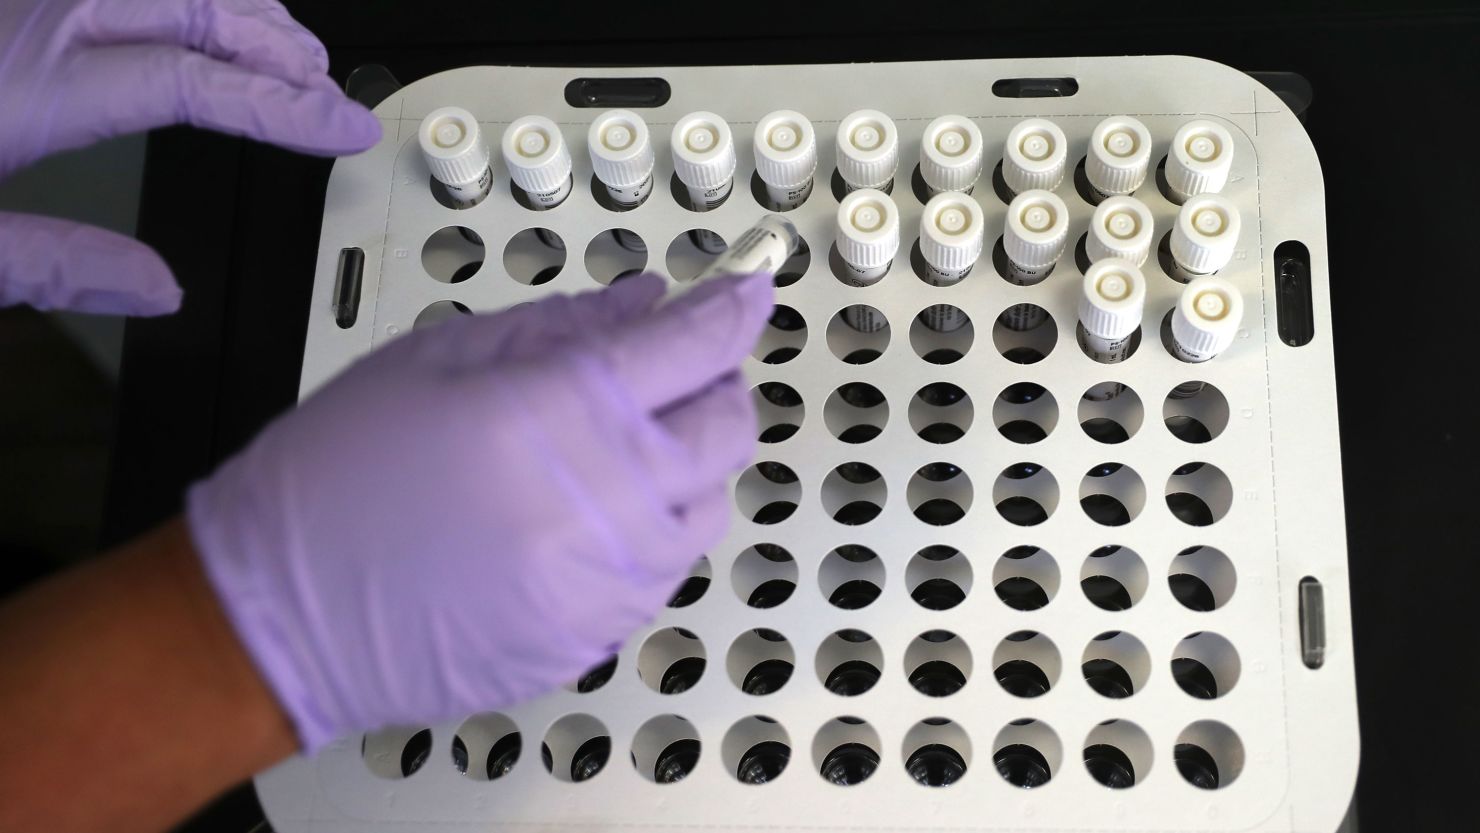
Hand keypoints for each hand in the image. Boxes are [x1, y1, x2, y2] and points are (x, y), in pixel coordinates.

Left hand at [0, 0, 380, 314]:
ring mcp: (17, 6)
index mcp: (25, 91)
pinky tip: (198, 21)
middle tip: (328, 89)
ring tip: (286, 50)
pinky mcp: (6, 6)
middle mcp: (27, 28)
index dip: (278, 105)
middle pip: (184, 10)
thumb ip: (53, 266)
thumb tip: (156, 289)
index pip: (184, 82)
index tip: (342, 127)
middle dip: (273, 47)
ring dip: (233, 12)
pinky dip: (179, 2)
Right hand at [187, 273, 773, 750]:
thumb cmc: (338, 476)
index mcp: (568, 409)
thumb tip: (645, 302)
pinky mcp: (600, 635)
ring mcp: (613, 579)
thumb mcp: (438, 358)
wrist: (281, 614)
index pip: (698, 345)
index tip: (747, 290)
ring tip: (611, 451)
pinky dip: (646, 531)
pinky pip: (662, 571)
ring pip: (707, 505)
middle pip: (729, 428)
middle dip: (714, 387)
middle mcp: (611, 499)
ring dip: (683, 465)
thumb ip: (559, 325)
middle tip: (669, 373)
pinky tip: (578, 519)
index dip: (732, 309)